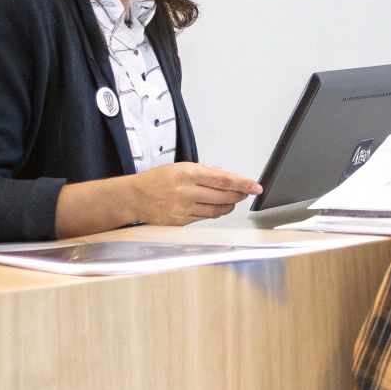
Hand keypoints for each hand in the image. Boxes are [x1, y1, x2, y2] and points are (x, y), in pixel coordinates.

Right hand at [126, 163, 261, 224]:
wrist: (135, 197)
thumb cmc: (157, 180)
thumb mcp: (181, 167)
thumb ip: (206, 171)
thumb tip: (227, 176)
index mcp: (188, 173)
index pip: (223, 179)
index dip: (243, 184)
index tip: (255, 186)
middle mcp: (187, 192)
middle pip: (224, 196)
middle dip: (239, 195)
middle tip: (246, 192)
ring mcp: (184, 208)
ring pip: (217, 210)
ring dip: (229, 205)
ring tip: (232, 200)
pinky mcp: (181, 222)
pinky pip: (205, 218)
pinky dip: (215, 213)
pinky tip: (216, 208)